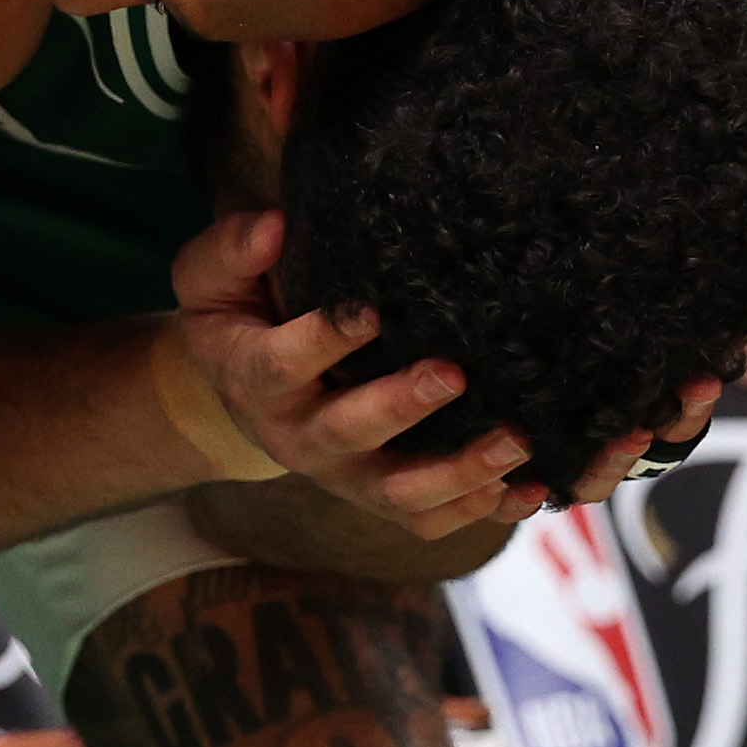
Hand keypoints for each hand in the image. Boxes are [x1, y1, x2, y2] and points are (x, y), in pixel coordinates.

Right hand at [177, 215, 719, 530]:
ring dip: (462, 472)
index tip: (368, 311)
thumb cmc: (237, 317)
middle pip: (349, 434)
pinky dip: (486, 509)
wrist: (242, 391)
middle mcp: (298, 439)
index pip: (278, 365)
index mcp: (253, 380)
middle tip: (455, 374)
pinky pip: (434, 520)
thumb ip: (230, 250)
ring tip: (517, 442)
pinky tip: (537, 487)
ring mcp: (346, 476)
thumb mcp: (209, 280)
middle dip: (403, 407)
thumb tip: (275, 225)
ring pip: (402, 492)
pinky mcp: (385, 497)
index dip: (322, 342)